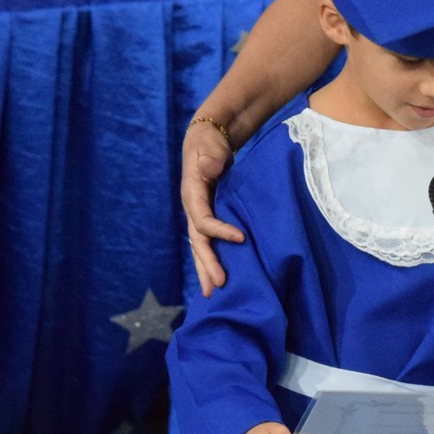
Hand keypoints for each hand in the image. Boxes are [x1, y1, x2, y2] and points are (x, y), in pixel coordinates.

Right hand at [182, 118, 244, 295]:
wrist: (207, 139)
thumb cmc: (209, 142)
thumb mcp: (209, 144)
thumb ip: (210, 156)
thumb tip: (209, 169)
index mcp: (192, 193)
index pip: (202, 219)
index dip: (219, 231)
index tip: (241, 238)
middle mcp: (192, 208)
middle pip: (198, 241)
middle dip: (207, 263)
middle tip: (218, 285)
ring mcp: (199, 214)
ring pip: (200, 246)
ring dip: (206, 268)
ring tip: (212, 293)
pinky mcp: (208, 215)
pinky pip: (208, 241)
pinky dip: (211, 259)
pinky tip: (217, 276)